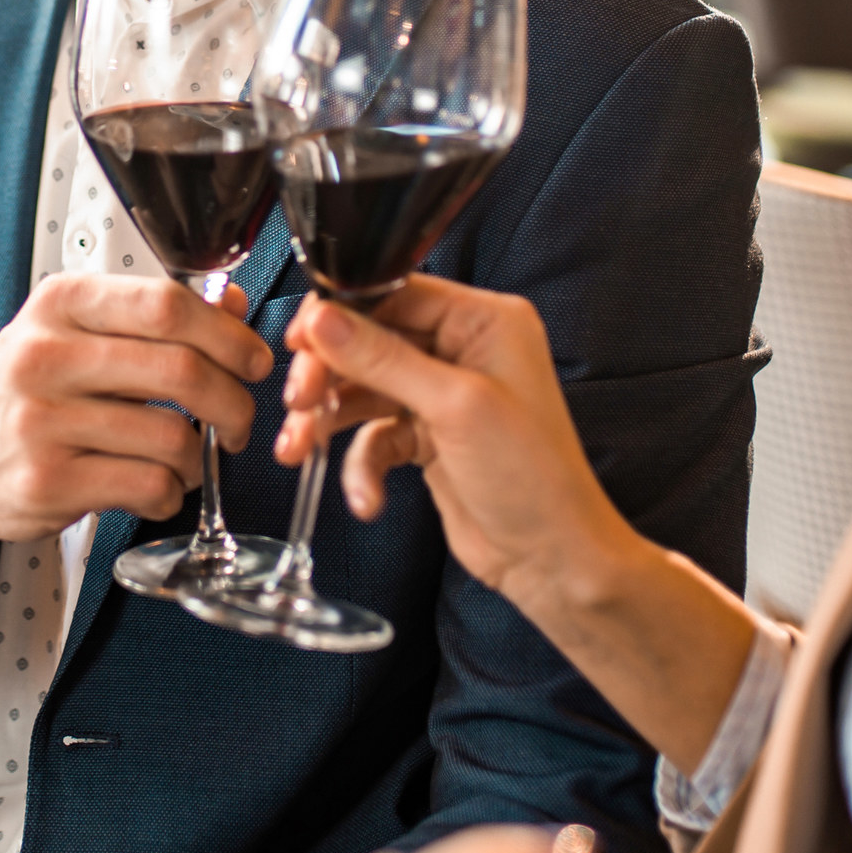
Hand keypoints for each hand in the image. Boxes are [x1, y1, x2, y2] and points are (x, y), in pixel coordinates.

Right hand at [0, 272, 273, 573]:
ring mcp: (43, 423)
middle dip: (233, 401)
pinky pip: (147, 486)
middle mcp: (46, 357)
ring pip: (172, 437)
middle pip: (181, 369)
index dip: (228, 334)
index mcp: (60, 305)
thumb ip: (149, 317)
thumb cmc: (21, 392)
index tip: (252, 359)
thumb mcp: (72, 332)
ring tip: (187, 459)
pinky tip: (157, 488)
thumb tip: (232, 303)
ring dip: (200, 457)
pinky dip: (171, 493)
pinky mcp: (47, 482)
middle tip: (238, 419)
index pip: (166, 305)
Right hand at [275, 280, 625, 610]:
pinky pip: (375, 435)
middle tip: (299, 400)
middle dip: (329, 372)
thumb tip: (325, 318)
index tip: (300, 337)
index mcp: (485, 322)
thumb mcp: (455, 407)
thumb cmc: (534, 478)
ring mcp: (443, 395)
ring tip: (301, 449)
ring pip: (363, 389)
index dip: (342, 313)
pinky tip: (366, 495)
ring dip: (329, 420)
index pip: (397, 293)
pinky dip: (361, 465)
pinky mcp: (428, 437)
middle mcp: (463, 351)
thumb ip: (384, 358)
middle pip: (371, 340)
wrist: (552, 559)